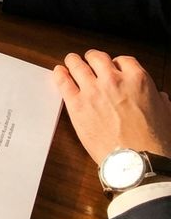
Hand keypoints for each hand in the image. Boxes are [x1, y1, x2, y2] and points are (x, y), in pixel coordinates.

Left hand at [53, 50, 170, 164]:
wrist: (136, 160)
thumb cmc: (153, 142)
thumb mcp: (166, 114)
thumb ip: (159, 101)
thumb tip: (159, 97)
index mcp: (137, 80)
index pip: (122, 60)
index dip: (116, 64)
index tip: (112, 68)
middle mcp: (113, 80)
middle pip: (97, 58)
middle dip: (92, 59)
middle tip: (89, 62)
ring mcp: (93, 90)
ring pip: (77, 65)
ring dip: (73, 62)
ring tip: (71, 62)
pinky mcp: (77, 104)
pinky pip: (63, 82)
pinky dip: (59, 74)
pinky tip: (59, 72)